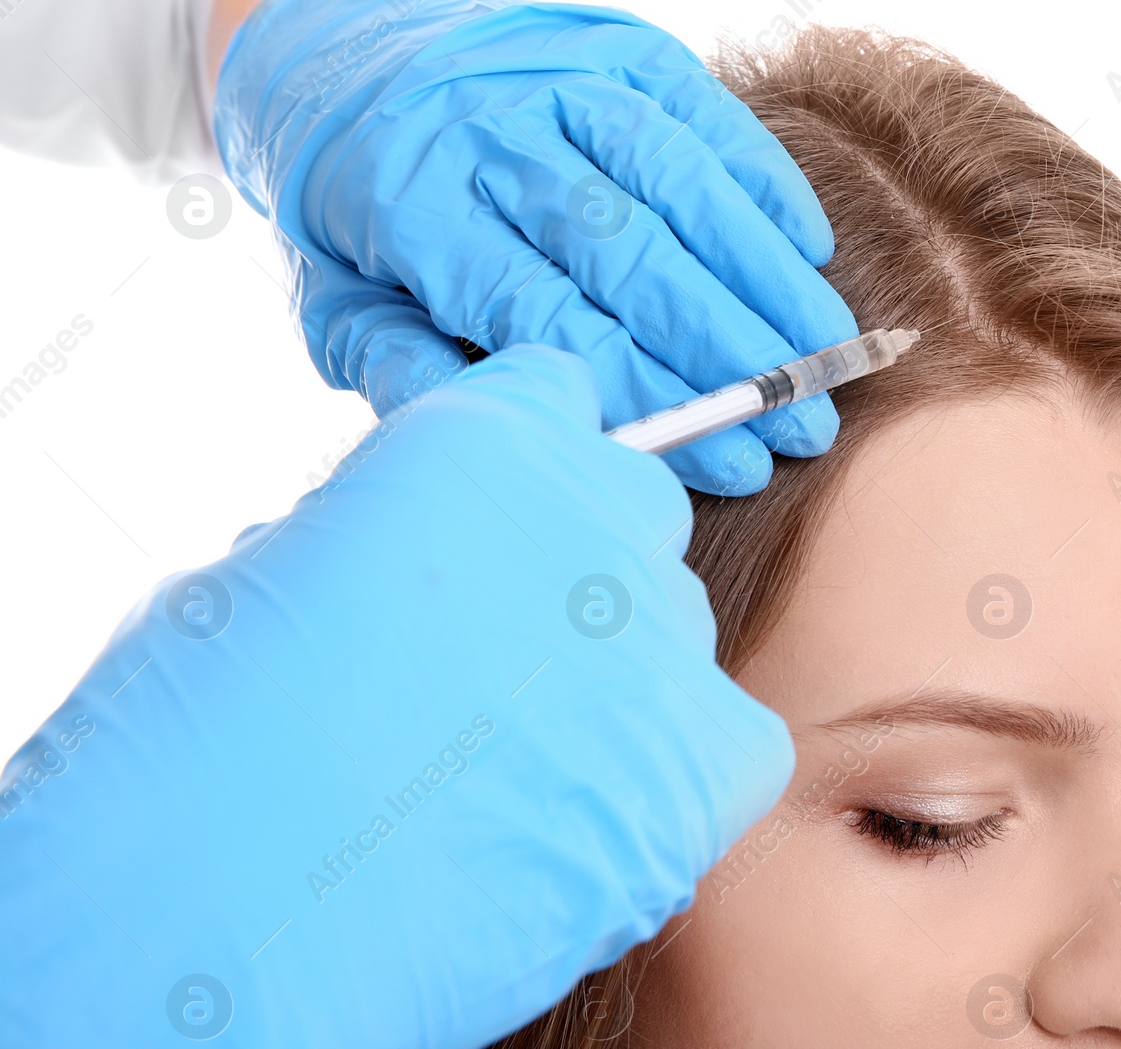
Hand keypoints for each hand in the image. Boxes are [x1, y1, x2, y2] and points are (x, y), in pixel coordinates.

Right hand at [0, 345, 793, 1047]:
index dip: (522, 472)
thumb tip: (405, 559)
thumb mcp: (268, 571)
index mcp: (487, 437)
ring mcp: (660, 636)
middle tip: (493, 663)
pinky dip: (682, 778)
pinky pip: (734, 746)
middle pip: (632, 514)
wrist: (208, 909)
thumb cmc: (196, 739)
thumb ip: (382, 532)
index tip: (491, 532)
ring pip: (677, 633)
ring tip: (513, 765)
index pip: (559, 402)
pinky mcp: (702, 765)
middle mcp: (597, 511)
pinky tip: (593, 817)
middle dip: (577, 573)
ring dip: (619, 680)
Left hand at [214, 0, 857, 494]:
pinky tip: (807, 249)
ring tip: (827, 353)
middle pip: (631, 251)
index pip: (556, 318)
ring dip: (765, 273)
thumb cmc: (356, 214)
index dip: (653, 394)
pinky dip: (763, 180)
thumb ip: (417, 377)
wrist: (347, 54)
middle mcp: (492, 130)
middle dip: (730, 349)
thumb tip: (537, 434)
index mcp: (414, 207)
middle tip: (805, 424)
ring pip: (681, 179)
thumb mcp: (342, 308)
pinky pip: (705, 112)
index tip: (732, 460)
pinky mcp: (616, 43)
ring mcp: (560, 74)